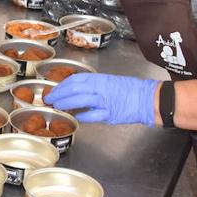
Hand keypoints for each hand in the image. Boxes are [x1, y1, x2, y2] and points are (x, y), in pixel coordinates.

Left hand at [44, 73, 159, 125]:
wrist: (148, 98)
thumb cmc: (129, 90)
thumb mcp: (108, 82)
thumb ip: (92, 86)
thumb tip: (74, 92)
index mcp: (99, 78)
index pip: (74, 80)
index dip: (61, 85)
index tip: (53, 90)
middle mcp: (100, 88)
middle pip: (73, 89)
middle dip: (58, 94)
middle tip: (49, 99)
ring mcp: (104, 101)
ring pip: (79, 100)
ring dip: (66, 104)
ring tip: (57, 107)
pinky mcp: (110, 114)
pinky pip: (92, 115)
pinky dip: (82, 116)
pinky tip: (76, 117)